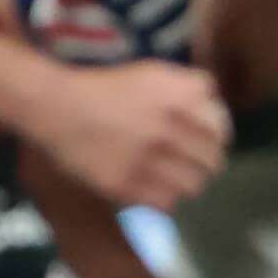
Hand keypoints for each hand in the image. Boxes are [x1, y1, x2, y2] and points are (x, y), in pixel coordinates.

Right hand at [38, 60, 231, 208]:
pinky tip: (155, 187)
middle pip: (213, 159)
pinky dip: (165, 198)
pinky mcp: (126, 185)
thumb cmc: (108, 90)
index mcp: (179, 96)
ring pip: (195, 185)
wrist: (57, 106)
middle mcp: (168, 126)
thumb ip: (189, 88)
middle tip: (193, 163)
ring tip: (175, 177)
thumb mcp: (153, 74)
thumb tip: (218, 110)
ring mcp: (147, 158)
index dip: (218, 137)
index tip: (210, 142)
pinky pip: (167, 203)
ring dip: (188, 182)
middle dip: (205, 162)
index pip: (220, 128)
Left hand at [187, 0, 277, 108]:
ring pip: (271, 61)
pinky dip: (257, 46)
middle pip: (266, 82)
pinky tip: (237, 34)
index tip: (210, 98)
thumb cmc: (219, 0)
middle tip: (215, 78)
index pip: (254, 99)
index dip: (231, 101)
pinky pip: (274, 41)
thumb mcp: (207, 41)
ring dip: (250, 65)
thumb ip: (213, 73)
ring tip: (222, 56)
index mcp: (272, 65)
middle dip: (243, 84)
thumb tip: (213, 98)